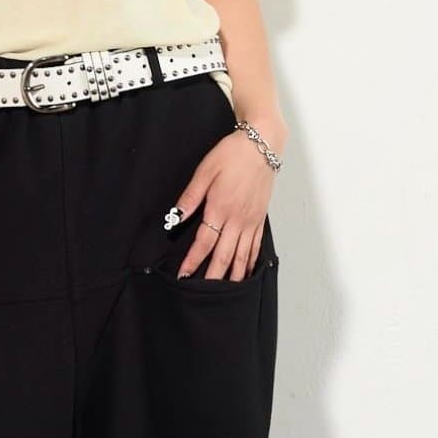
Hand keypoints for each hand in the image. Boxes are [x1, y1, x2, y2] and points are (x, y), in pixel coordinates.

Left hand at [171, 132, 276, 280]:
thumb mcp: (205, 171)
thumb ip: (190, 197)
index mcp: (220, 208)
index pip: (204, 242)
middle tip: (203, 293)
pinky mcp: (260, 218)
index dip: (192, 261)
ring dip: (234, 275)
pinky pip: (256, 245)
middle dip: (212, 276)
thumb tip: (175, 217)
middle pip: (224, 255)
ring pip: (243, 255)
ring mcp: (251, 220)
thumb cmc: (232, 154)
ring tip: (227, 291)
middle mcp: (237, 219)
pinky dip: (251, 261)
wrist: (262, 144)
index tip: (183, 275)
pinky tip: (247, 271)